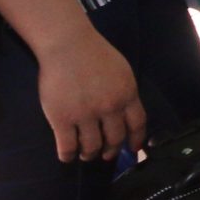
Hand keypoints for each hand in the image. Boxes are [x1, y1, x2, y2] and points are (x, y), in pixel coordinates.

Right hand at [35, 28, 144, 161]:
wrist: (66, 44)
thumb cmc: (94, 53)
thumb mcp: (121, 71)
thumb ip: (125, 93)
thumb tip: (127, 114)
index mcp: (127, 94)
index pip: (137, 124)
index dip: (136, 140)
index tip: (133, 149)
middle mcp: (110, 107)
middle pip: (115, 139)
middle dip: (111, 150)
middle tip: (105, 154)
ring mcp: (85, 115)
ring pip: (91, 147)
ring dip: (89, 154)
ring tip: (86, 154)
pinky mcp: (62, 119)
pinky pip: (67, 147)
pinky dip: (68, 156)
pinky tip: (67, 156)